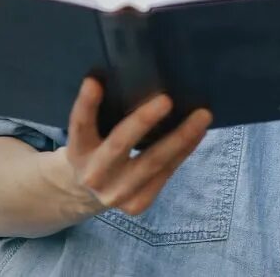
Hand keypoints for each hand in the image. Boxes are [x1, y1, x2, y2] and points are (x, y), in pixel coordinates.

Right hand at [46, 77, 212, 217]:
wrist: (89, 193)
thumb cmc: (97, 147)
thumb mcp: (91, 133)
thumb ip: (104, 112)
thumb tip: (140, 76)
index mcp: (77, 150)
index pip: (80, 124)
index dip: (87, 103)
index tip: (94, 80)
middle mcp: (93, 174)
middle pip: (119, 144)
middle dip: (144, 121)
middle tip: (167, 99)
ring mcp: (115, 194)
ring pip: (153, 162)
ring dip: (181, 138)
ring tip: (202, 116)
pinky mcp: (137, 204)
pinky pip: (165, 173)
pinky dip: (184, 152)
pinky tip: (198, 134)